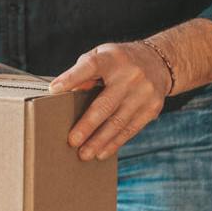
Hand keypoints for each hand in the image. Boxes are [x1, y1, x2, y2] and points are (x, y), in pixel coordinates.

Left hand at [48, 42, 172, 160]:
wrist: (158, 61)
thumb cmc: (119, 61)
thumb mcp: (102, 56)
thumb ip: (84, 72)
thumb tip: (66, 92)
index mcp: (112, 58)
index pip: (90, 66)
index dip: (71, 78)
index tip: (53, 90)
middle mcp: (130, 75)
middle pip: (105, 104)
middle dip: (87, 125)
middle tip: (72, 141)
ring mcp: (144, 92)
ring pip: (118, 122)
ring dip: (99, 141)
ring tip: (84, 154)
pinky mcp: (152, 108)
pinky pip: (130, 129)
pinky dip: (114, 143)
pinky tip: (102, 152)